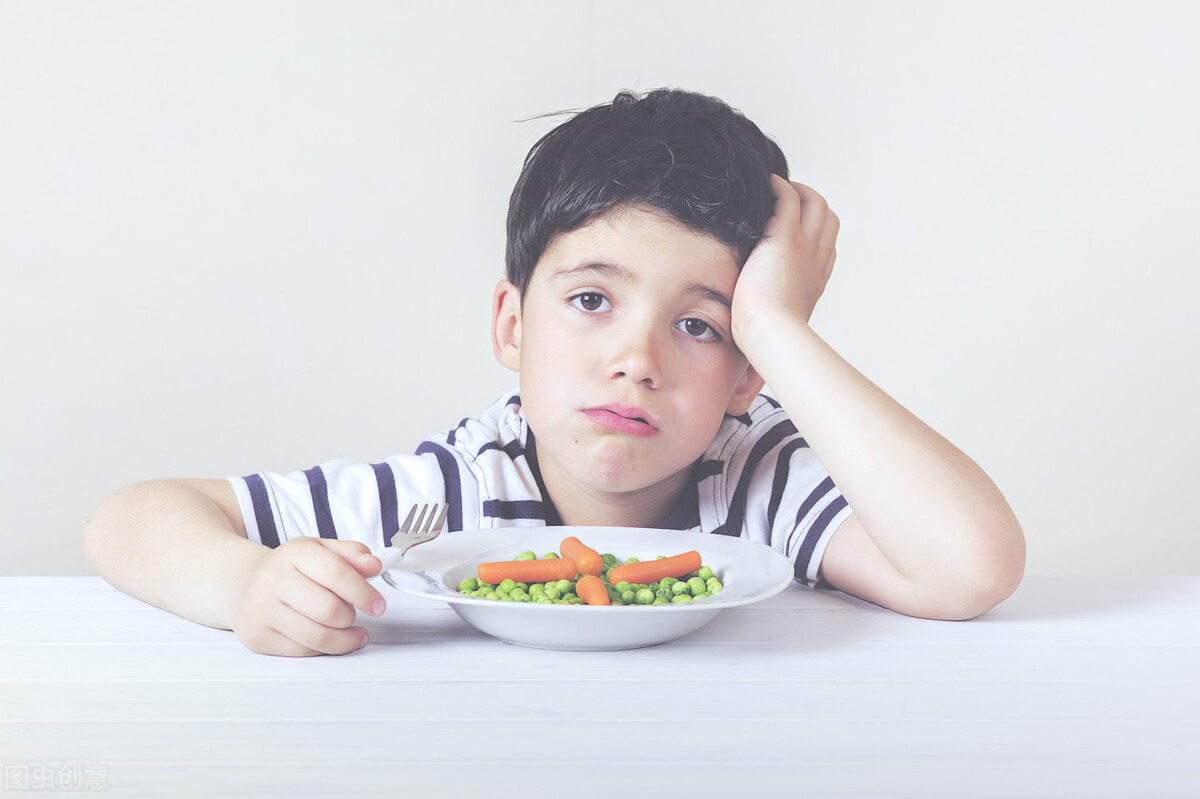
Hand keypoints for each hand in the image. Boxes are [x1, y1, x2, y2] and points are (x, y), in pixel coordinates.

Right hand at [228, 537, 385, 655]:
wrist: (243, 583)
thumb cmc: (289, 568)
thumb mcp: (320, 550)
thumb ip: (352, 554)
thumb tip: (375, 564)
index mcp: (294, 553)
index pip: (336, 574)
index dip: (364, 593)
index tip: (379, 605)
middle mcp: (273, 580)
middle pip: (329, 610)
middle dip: (351, 616)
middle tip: (354, 614)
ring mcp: (262, 611)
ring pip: (317, 637)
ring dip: (343, 638)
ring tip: (349, 630)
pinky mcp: (258, 637)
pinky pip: (303, 651)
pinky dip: (324, 649)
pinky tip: (330, 639)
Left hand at [731, 175, 838, 342]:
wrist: (771, 334)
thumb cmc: (770, 339)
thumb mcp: (778, 325)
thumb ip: (773, 316)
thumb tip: (757, 334)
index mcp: (817, 277)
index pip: (826, 243)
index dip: (814, 231)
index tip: (795, 230)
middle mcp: (817, 257)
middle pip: (828, 217)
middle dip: (811, 203)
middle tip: (787, 200)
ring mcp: (804, 245)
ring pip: (814, 201)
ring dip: (798, 189)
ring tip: (776, 187)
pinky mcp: (784, 236)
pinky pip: (788, 197)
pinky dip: (778, 186)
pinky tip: (764, 184)